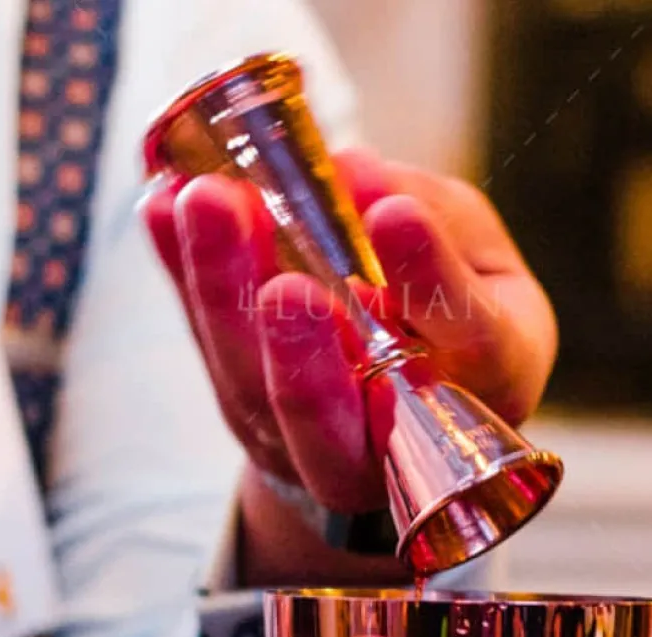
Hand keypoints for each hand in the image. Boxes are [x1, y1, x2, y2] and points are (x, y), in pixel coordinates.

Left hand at [141, 151, 557, 579]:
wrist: (405, 391)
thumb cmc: (457, 313)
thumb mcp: (482, 257)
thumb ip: (436, 221)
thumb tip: (355, 176)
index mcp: (489, 384)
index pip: (471, 345)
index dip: (431, 286)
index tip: (396, 217)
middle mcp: (397, 441)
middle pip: (339, 419)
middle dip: (304, 353)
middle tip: (285, 284)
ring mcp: (310, 443)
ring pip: (256, 393)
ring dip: (224, 300)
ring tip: (206, 206)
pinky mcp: (248, 413)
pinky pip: (208, 348)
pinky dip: (181, 276)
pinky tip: (162, 207)